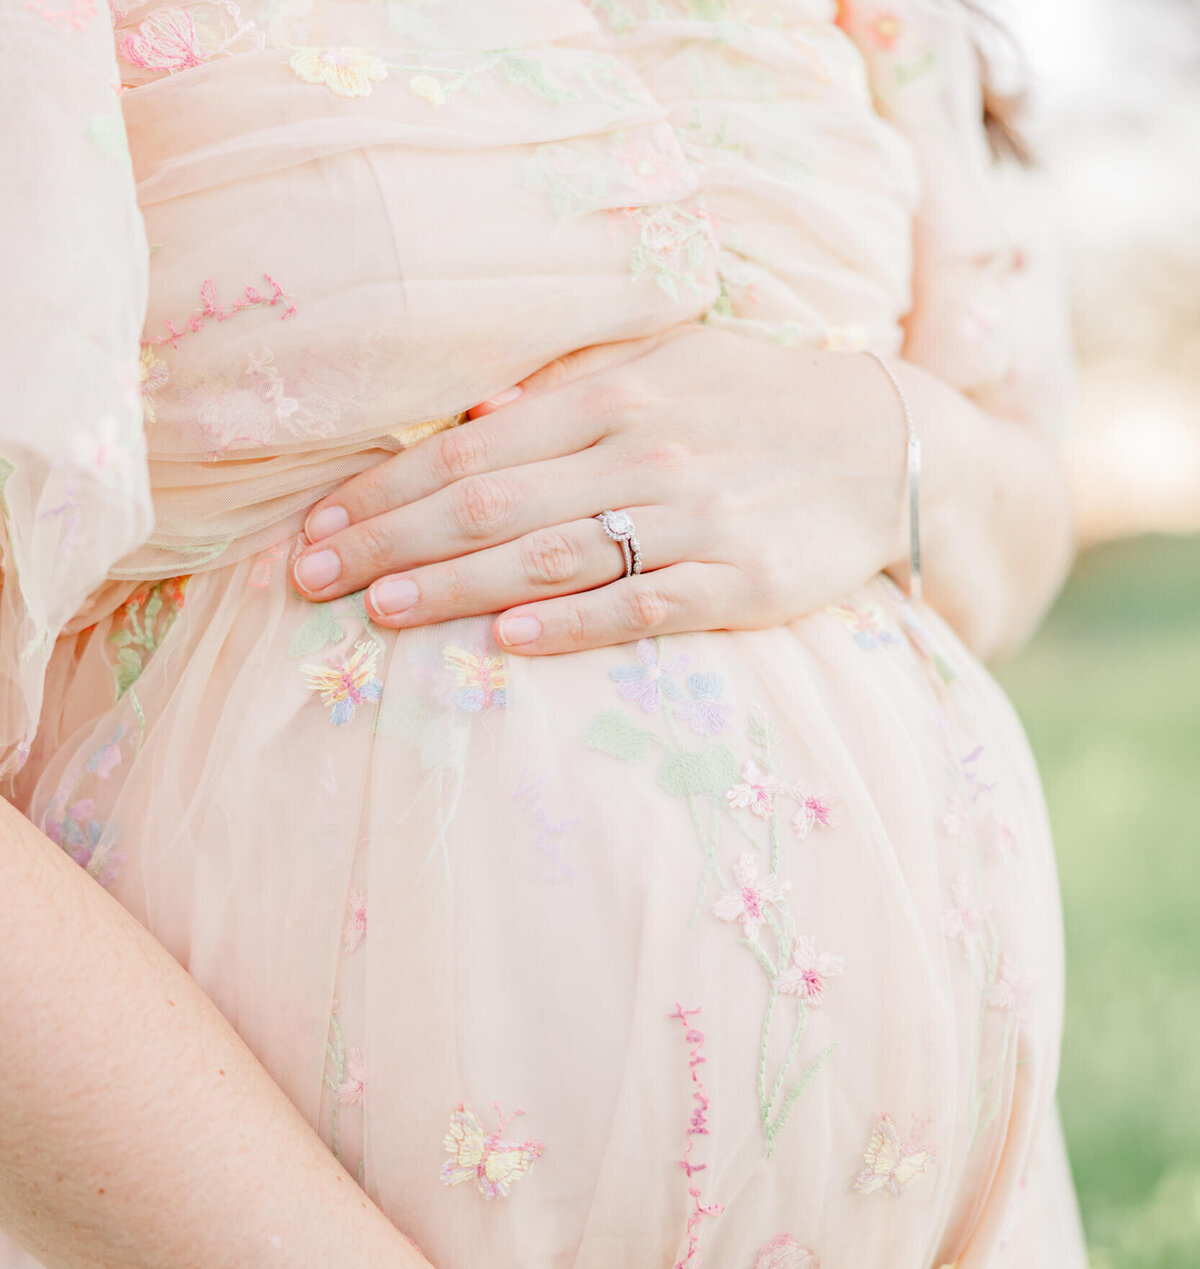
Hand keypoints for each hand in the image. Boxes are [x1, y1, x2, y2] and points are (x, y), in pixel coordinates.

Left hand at [292, 328, 907, 653]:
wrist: (886, 445)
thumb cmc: (753, 403)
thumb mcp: (664, 362)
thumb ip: (567, 389)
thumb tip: (471, 413)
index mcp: (610, 395)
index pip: (470, 448)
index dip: (385, 490)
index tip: (316, 529)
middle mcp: (642, 450)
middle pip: (490, 503)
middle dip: (392, 542)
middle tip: (312, 581)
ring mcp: (693, 517)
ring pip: (552, 555)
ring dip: (458, 585)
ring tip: (381, 611)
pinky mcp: (740, 581)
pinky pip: (643, 605)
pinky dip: (573, 623)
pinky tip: (508, 640)